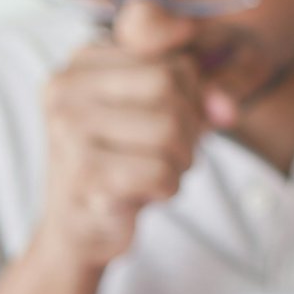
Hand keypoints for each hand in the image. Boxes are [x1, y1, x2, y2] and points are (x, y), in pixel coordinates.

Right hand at [35, 41, 237, 267]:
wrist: (77, 230)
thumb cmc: (123, 163)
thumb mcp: (158, 113)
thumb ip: (199, 94)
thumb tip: (227, 107)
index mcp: (82, 63)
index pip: (172, 62)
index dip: (193, 99)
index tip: (176, 124)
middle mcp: (66, 88)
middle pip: (168, 86)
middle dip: (188, 128)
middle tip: (172, 154)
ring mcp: (69, 129)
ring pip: (168, 128)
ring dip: (180, 160)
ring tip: (157, 172)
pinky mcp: (82, 173)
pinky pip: (160, 171)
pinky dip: (167, 187)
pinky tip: (144, 193)